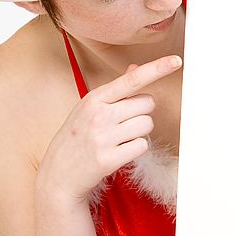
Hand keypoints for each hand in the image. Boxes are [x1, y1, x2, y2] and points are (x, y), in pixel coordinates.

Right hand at [36, 55, 182, 202]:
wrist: (58, 174)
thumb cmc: (78, 137)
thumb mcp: (89, 108)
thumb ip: (115, 90)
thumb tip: (136, 68)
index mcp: (94, 98)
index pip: (132, 80)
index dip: (156, 69)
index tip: (176, 60)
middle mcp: (99, 115)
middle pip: (148, 103)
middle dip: (142, 112)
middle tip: (123, 124)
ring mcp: (103, 137)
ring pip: (147, 124)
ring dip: (140, 132)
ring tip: (118, 139)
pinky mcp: (108, 159)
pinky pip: (142, 146)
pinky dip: (135, 149)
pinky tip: (118, 152)